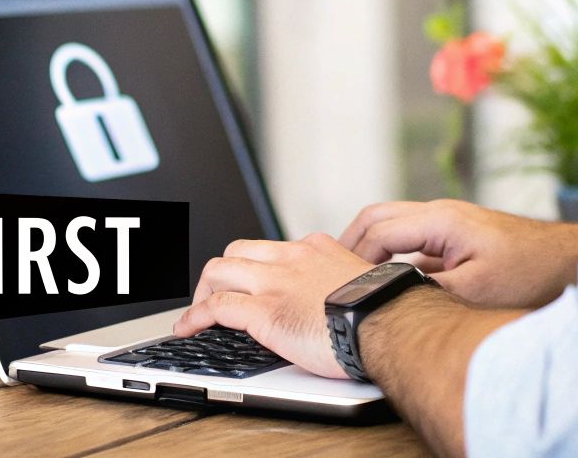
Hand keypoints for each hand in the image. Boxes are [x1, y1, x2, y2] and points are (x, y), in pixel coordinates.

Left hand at [172, 233, 372, 378]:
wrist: (390, 322)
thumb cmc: (388, 311)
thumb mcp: (363, 284)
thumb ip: (343, 286)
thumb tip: (343, 305)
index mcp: (317, 248)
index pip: (272, 249)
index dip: (254, 267)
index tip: (252, 283)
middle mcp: (292, 258)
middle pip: (237, 251)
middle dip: (222, 274)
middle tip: (218, 296)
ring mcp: (275, 282)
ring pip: (218, 270)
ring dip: (203, 292)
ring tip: (198, 313)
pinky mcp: (264, 311)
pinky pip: (217, 307)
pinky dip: (195, 317)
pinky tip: (188, 329)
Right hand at [339, 199, 577, 309]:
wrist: (571, 261)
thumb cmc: (531, 272)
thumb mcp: (476, 292)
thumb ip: (429, 293)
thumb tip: (390, 301)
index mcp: (440, 220)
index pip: (377, 231)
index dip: (352, 258)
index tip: (339, 284)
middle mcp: (440, 214)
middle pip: (378, 218)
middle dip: (350, 244)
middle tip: (331, 274)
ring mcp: (450, 224)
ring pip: (394, 226)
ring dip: (371, 248)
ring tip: (352, 278)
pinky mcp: (459, 238)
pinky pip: (414, 241)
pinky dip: (393, 256)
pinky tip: (390, 283)